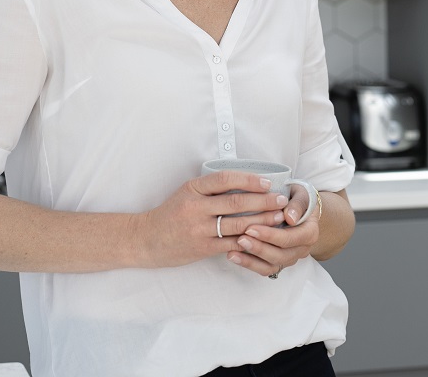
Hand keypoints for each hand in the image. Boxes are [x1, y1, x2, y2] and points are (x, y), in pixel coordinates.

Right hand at [136, 170, 287, 268]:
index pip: (225, 179)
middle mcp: (196, 207)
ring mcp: (199, 229)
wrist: (146, 239)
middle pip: (236, 202)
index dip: (248, 179)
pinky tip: (263, 238)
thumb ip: (209, 189)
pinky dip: (249, 241)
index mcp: (193, 189)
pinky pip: (231, 244)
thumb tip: (244, 183)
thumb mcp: (186, 193)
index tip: (267, 182)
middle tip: (282, 200)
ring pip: (237, 224)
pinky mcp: (202, 248)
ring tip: (278, 218)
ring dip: (262, 221)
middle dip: (263, 201)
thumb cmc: (170, 214)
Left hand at [227, 183, 319, 276]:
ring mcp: (290, 257)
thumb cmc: (297, 198)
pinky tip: (232, 255)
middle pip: (281, 255)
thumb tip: (290, 218)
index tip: (251, 228)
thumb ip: (297, 204)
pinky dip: (248, 264)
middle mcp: (301, 249)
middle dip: (259, 248)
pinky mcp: (278, 262)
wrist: (297, 208)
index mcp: (310, 233)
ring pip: (272, 265)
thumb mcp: (301, 194)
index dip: (270, 235)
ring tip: (233, 250)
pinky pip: (264, 269)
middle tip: (240, 238)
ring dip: (251, 259)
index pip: (290, 238)